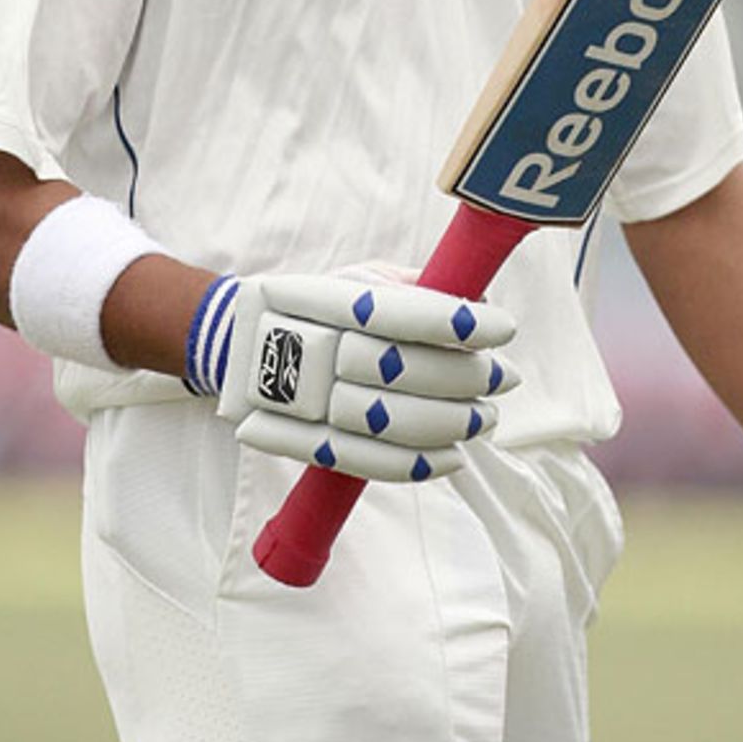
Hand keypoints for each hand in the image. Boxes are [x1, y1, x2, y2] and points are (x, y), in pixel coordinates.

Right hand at [216, 264, 518, 481]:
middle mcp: (315, 349)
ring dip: (452, 423)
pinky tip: (454, 456)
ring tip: (486, 417)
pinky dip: (419, 464)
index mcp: (329, 299)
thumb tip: (480, 293)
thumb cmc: (317, 305)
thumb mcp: (358, 277)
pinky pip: (368, 462)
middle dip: (467, 377)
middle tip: (504, 378)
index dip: (460, 323)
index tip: (503, 328)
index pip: (404, 312)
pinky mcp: (307, 443)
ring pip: (390, 421)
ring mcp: (307, 400)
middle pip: (403, 370)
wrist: (238, 346)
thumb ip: (417, 284)